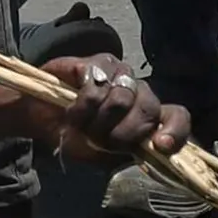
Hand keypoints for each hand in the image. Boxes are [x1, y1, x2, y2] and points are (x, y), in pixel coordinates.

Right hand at [34, 55, 190, 169]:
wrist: (40, 116)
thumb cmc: (72, 136)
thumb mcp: (98, 156)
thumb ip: (124, 152)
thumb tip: (148, 146)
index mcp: (145, 118)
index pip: (177, 118)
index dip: (174, 131)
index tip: (160, 145)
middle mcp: (139, 94)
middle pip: (148, 109)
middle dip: (119, 132)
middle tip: (94, 139)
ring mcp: (121, 74)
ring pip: (122, 97)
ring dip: (95, 117)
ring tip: (78, 121)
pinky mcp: (100, 62)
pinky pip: (99, 82)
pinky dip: (82, 101)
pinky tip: (70, 103)